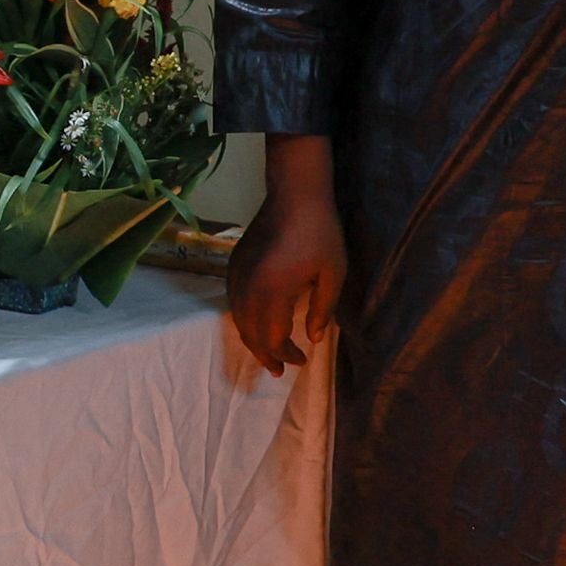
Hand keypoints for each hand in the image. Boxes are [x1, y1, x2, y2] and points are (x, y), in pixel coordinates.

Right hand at [228, 135, 345, 375]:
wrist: (294, 194)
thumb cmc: (320, 232)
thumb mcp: (332, 275)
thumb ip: (322, 310)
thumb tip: (313, 338)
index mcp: (273, 293)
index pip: (273, 338)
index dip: (286, 355)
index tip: (301, 362)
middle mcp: (248, 289)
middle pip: (251, 335)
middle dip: (266, 355)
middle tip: (279, 371)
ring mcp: (237, 277)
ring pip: (238, 321)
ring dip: (252, 341)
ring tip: (267, 354)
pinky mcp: (233, 267)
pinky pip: (233, 304)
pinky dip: (244, 321)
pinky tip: (257, 325)